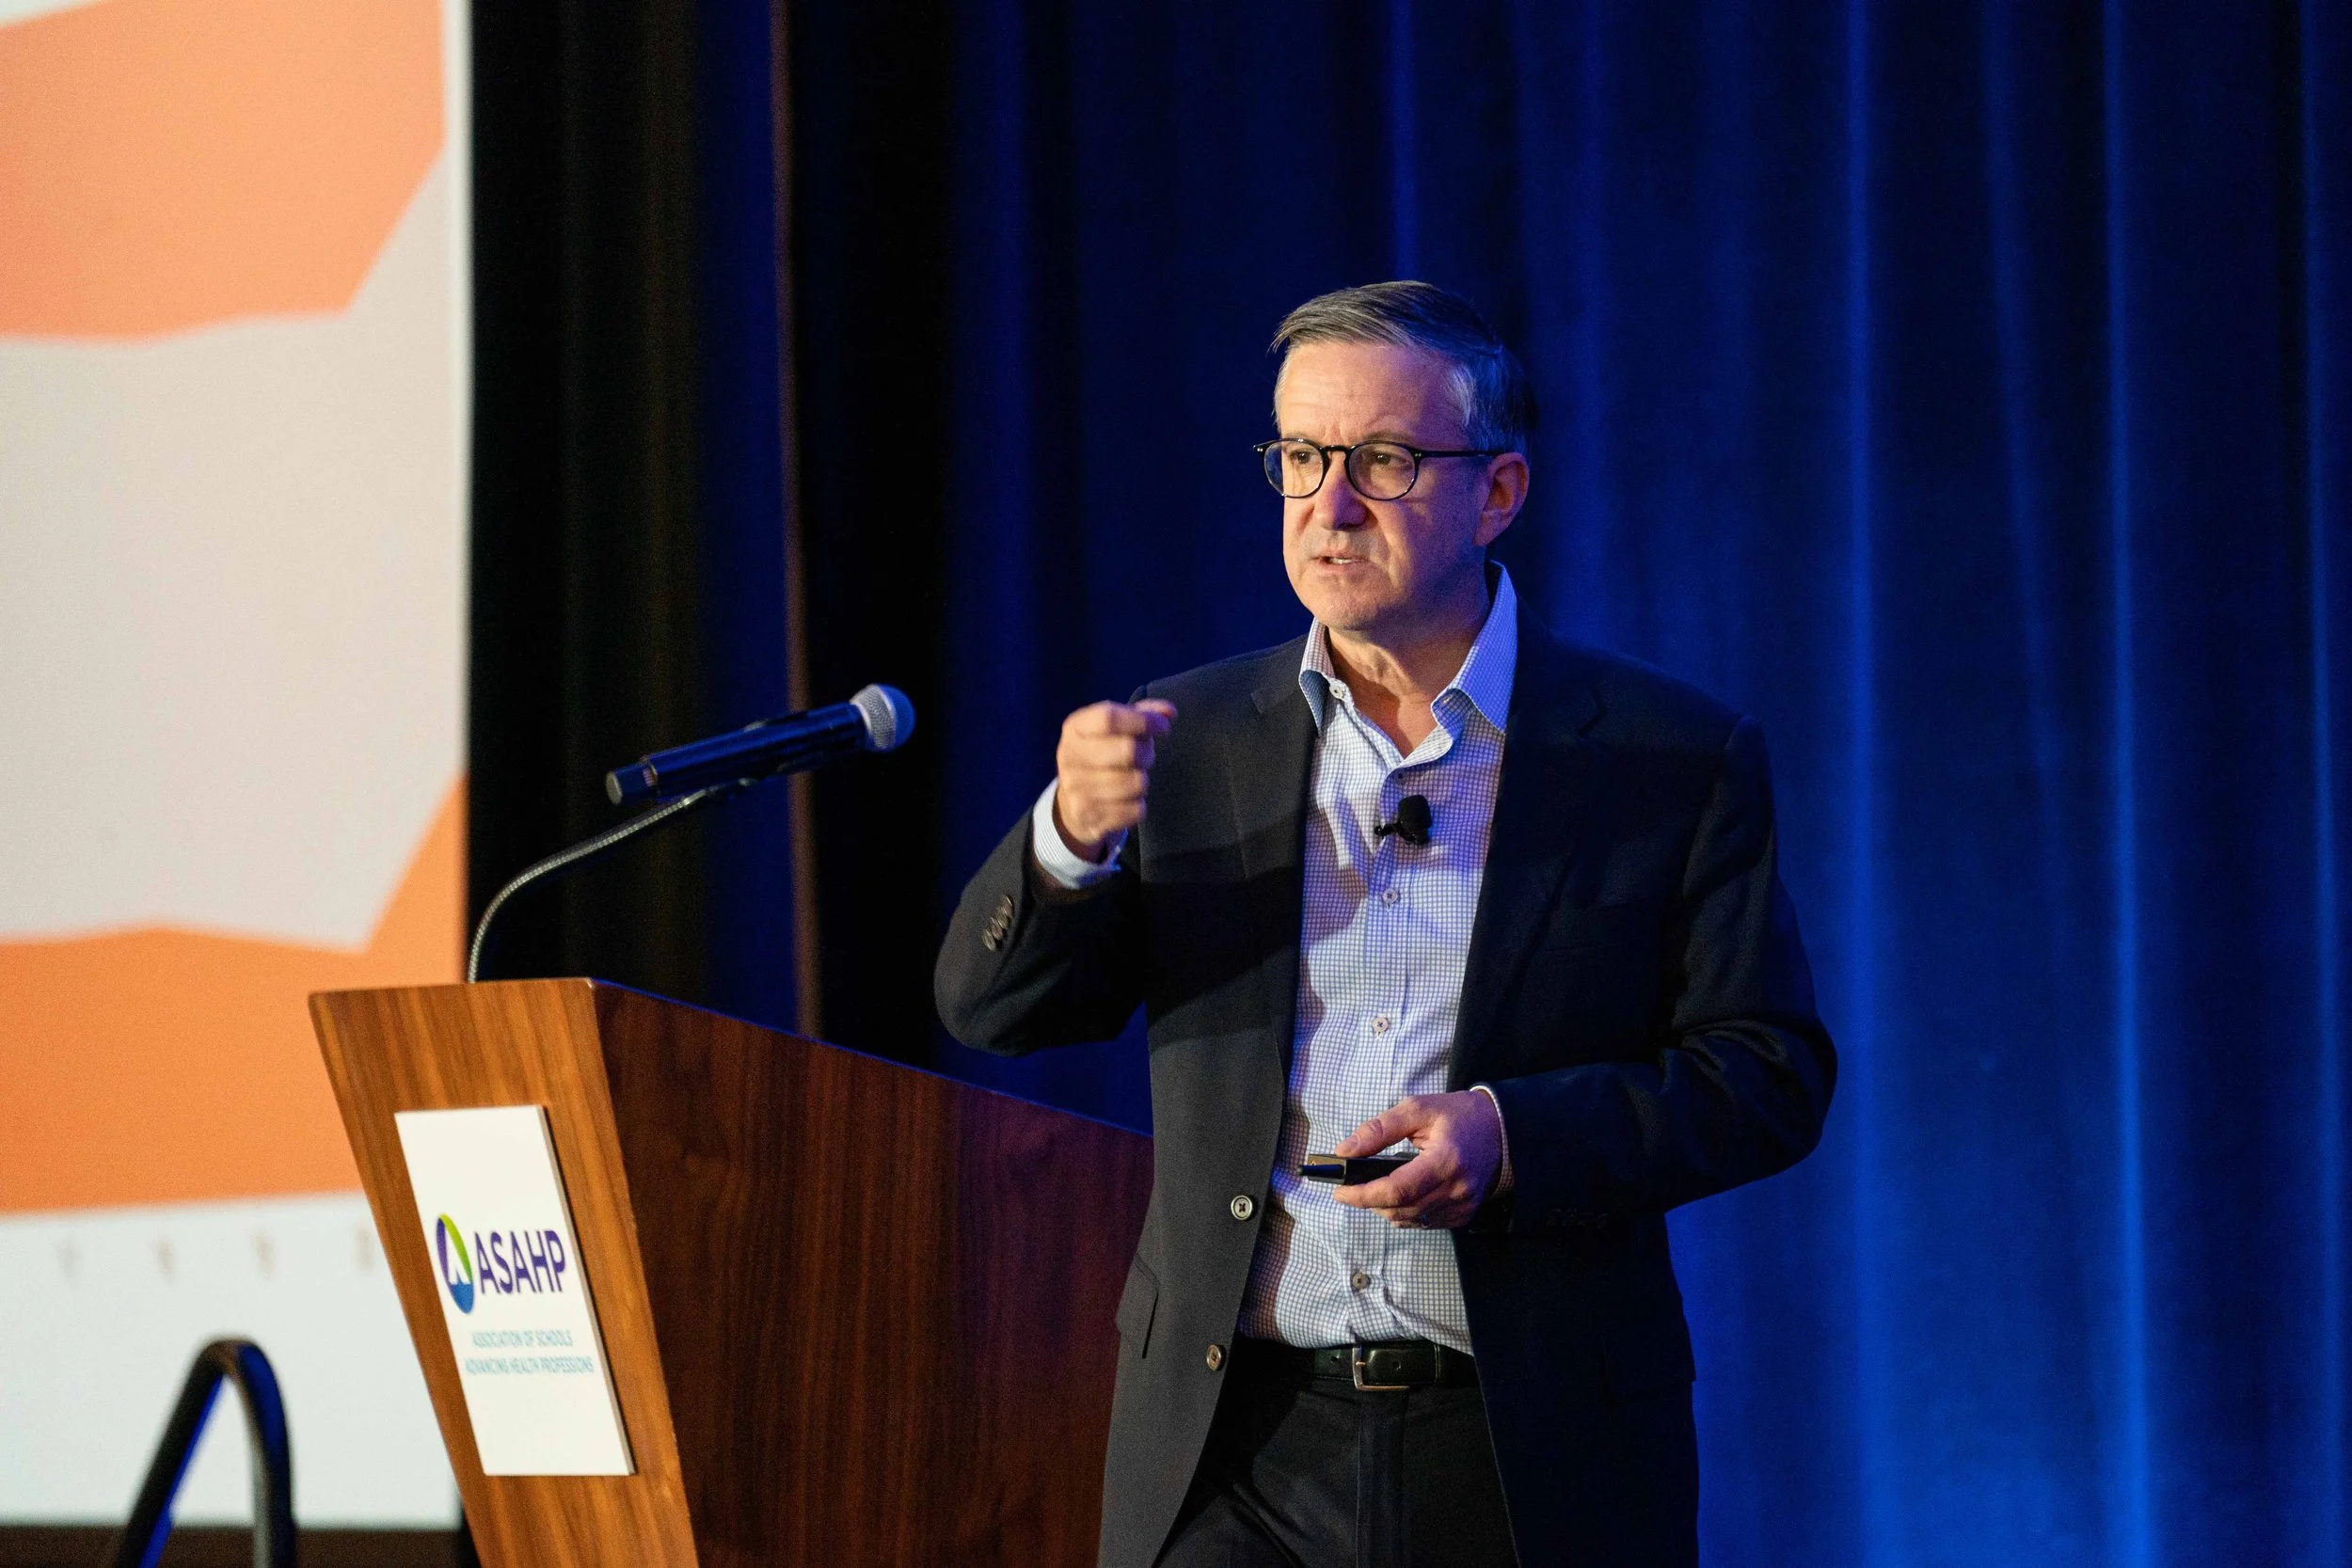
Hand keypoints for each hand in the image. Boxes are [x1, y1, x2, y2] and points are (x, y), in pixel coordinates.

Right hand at [1052, 699, 1176, 860]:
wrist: (1072, 805)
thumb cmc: (1101, 756)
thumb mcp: (1115, 730)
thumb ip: (1143, 714)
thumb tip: (1170, 712)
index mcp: (1075, 728)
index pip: (1109, 718)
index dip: (1142, 721)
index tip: (1163, 728)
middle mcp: (1069, 756)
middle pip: (1128, 750)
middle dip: (1148, 753)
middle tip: (1146, 757)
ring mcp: (1076, 789)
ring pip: (1135, 783)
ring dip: (1143, 781)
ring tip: (1133, 778)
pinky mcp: (1088, 816)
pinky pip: (1135, 810)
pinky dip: (1139, 805)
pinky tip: (1127, 800)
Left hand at [1329, 1090, 1503, 1229]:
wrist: (1501, 1129)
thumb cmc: (1458, 1116)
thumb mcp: (1418, 1109)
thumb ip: (1380, 1129)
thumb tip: (1346, 1150)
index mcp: (1446, 1160)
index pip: (1397, 1190)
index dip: (1364, 1195)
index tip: (1340, 1191)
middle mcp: (1457, 1189)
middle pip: (1401, 1210)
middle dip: (1369, 1202)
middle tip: (1351, 1188)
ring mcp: (1463, 1205)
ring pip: (1410, 1221)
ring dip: (1385, 1209)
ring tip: (1373, 1189)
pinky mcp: (1464, 1214)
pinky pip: (1425, 1223)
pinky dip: (1405, 1213)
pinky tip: (1399, 1195)